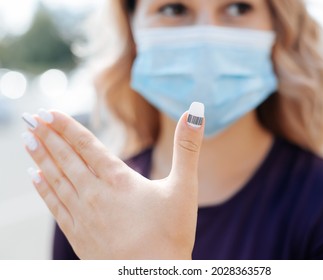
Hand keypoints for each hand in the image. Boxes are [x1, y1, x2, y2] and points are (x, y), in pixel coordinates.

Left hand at [22, 103, 203, 258]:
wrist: (154, 278)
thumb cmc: (172, 234)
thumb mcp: (185, 187)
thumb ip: (188, 148)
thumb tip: (194, 113)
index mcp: (119, 180)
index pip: (86, 146)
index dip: (66, 127)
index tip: (47, 113)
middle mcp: (95, 194)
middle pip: (66, 159)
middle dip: (47, 137)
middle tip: (30, 119)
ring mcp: (84, 216)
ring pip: (56, 180)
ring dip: (40, 158)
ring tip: (26, 141)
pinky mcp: (79, 236)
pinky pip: (55, 207)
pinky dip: (44, 190)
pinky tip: (34, 178)